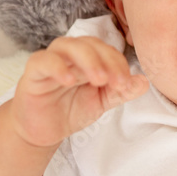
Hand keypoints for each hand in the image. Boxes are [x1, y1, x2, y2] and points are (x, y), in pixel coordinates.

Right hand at [10, 36, 148, 147]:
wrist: (43, 131)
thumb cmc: (70, 110)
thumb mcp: (101, 102)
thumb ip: (121, 91)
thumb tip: (144, 82)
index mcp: (88, 57)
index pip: (106, 50)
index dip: (119, 64)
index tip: (127, 83)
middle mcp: (69, 54)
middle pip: (89, 44)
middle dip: (107, 61)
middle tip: (116, 82)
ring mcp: (50, 60)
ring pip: (67, 45)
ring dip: (87, 60)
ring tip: (99, 80)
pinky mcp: (33, 71)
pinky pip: (43, 60)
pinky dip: (57, 66)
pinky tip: (69, 80)